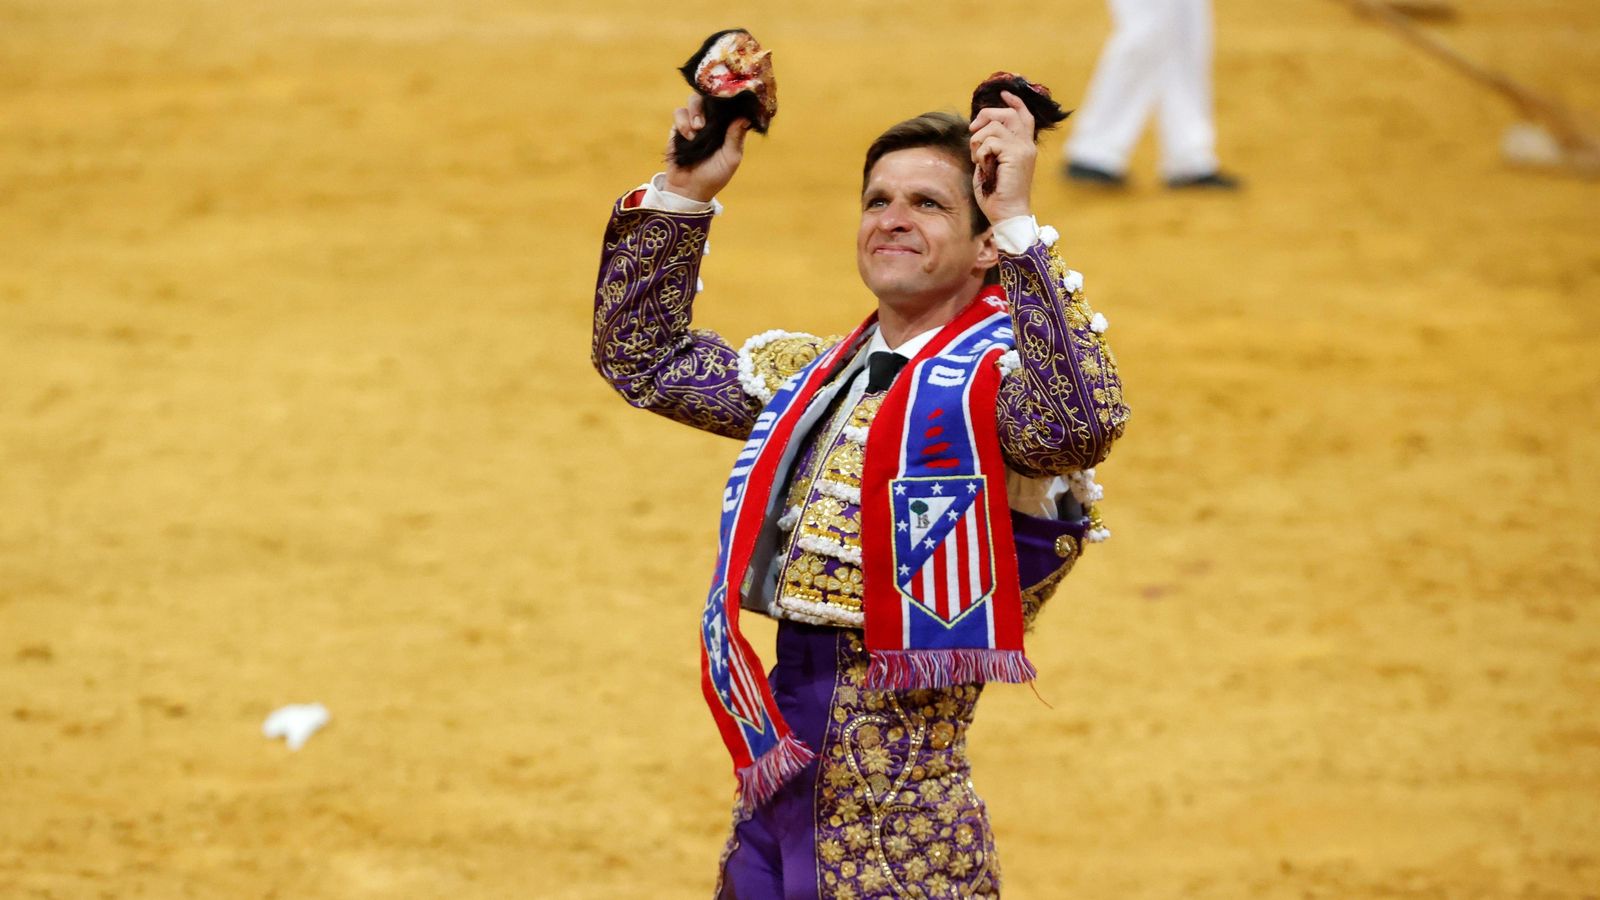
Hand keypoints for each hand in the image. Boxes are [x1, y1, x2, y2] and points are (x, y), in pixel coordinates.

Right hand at [663, 94, 751, 201]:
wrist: (689, 189)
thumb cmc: (714, 176)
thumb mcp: (730, 158)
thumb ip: (736, 137)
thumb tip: (745, 117)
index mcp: (727, 126)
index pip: (729, 104)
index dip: (728, 98)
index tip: (728, 98)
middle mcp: (711, 121)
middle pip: (710, 95)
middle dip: (708, 102)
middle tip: (707, 120)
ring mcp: (694, 122)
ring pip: (694, 100)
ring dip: (695, 111)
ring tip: (697, 129)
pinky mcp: (678, 127)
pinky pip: (679, 113)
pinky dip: (683, 122)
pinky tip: (688, 136)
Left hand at [968, 91, 1035, 223]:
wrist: (1007, 214)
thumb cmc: (997, 196)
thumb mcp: (992, 165)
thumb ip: (990, 148)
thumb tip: (978, 131)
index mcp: (1024, 147)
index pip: (1024, 116)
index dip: (1014, 102)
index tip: (1003, 93)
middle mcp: (1026, 145)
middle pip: (1007, 114)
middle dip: (985, 116)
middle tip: (972, 130)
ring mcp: (1022, 149)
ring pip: (994, 127)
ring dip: (978, 141)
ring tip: (977, 159)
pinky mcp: (1014, 155)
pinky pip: (990, 141)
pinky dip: (980, 153)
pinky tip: (982, 166)